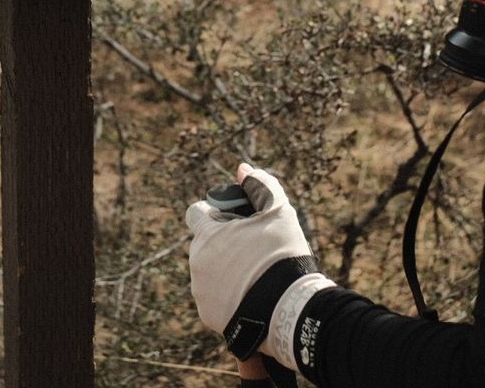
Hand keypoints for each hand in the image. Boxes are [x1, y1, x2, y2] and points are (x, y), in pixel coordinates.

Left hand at [186, 164, 332, 367]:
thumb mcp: (278, 211)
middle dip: (222, 242)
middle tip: (252, 249)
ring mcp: (200, 291)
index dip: (214, 213)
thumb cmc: (282, 255)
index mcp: (207, 235)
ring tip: (254, 275)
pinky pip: (214, 298)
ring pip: (208, 271)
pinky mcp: (208, 315)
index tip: (234, 221)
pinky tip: (250, 295)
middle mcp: (196, 262)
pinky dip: (227, 295)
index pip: (196, 213)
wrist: (289, 309)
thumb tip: (242, 169)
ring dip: (224, 268)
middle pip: (204, 243)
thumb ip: (259, 184)